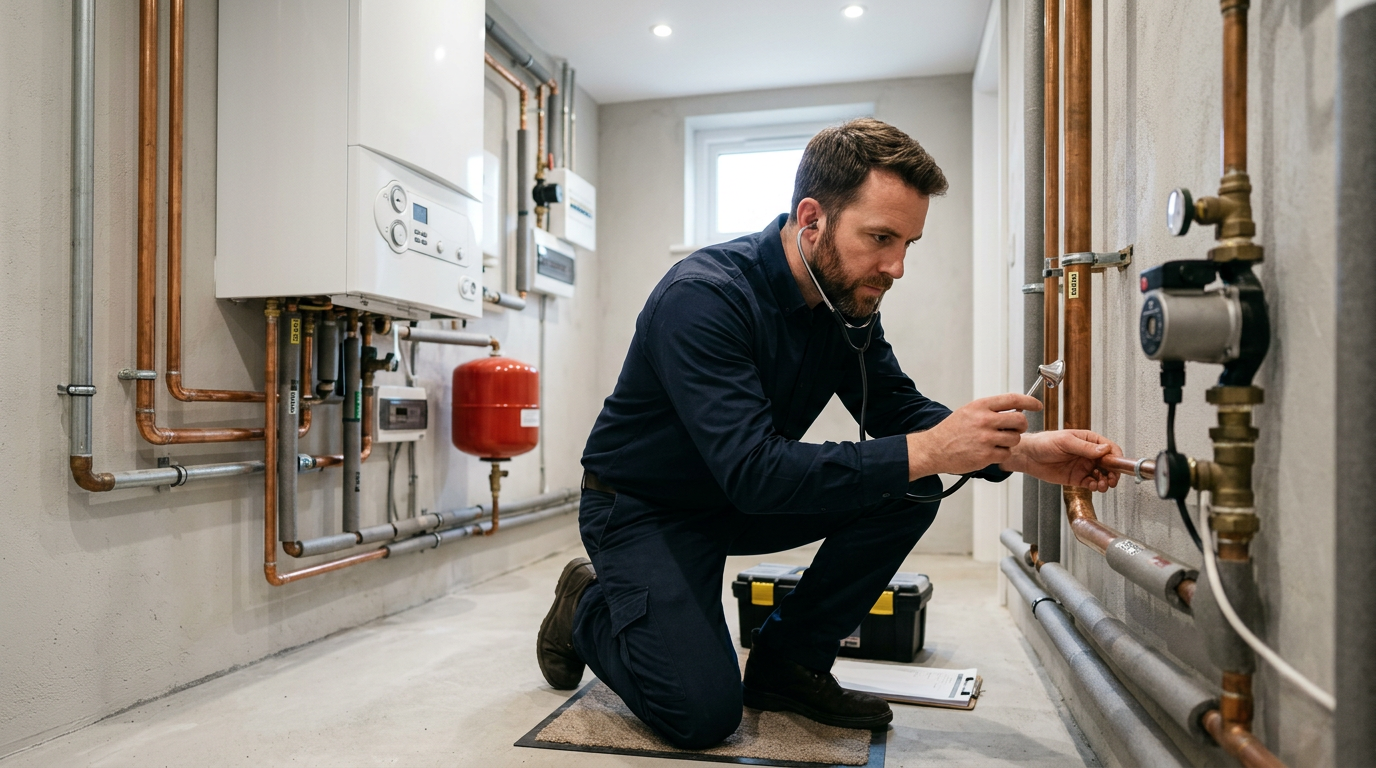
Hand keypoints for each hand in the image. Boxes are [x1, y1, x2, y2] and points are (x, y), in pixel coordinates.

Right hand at [907, 394, 1042, 479]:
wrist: (934, 449)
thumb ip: (991, 409)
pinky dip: (1001, 454)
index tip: (1037, 405)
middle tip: (1014, 429)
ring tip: (996, 442)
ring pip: (1015, 439)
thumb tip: (1016, 409)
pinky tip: (989, 451)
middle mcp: (984, 420)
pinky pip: (1006, 453)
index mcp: (981, 406)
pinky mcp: (986, 455)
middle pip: (1020, 421)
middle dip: (1021, 426)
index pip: (1013, 399)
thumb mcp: (969, 411)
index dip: (1029, 402)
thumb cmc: (951, 431)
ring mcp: (986, 438)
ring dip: (1010, 442)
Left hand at [1002, 430, 1121, 491]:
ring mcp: (1084, 466)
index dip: (1116, 457)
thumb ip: (1084, 447)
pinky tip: (1093, 486)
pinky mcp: (1077, 478)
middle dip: (1113, 473)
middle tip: (1111, 479)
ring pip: (1102, 476)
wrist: (1028, 456)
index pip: (1110, 448)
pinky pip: (1091, 484)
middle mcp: (1088, 454)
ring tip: (1101, 484)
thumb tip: (1104, 450)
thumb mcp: (1065, 442)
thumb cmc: (1044, 443)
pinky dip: (1095, 486)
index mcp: (1089, 440)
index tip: (1116, 465)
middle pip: (1109, 464)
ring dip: (1105, 481)